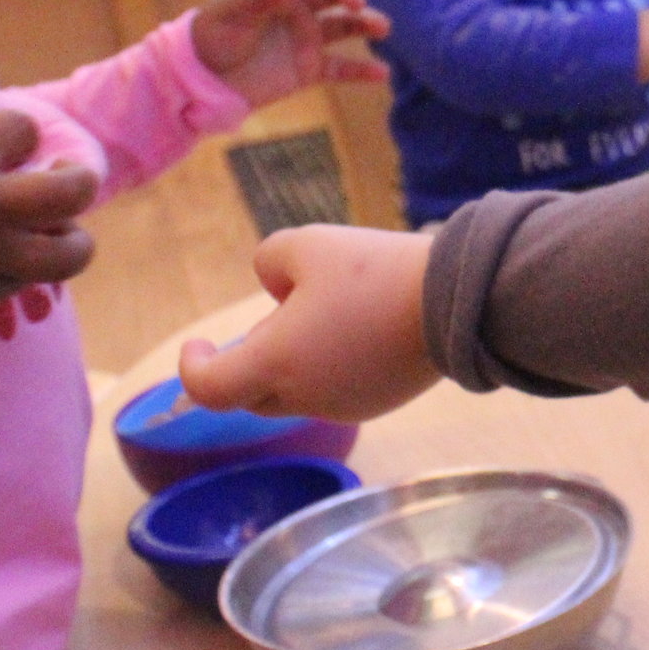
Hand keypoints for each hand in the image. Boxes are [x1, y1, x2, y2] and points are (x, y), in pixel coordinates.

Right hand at [0, 111, 99, 325]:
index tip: (15, 141)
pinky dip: (30, 265)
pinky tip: (12, 255)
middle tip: (67, 178)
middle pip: (73, 191)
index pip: (22, 127)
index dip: (23, 132)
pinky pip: (31, 278)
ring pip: (71, 252)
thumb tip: (6, 155)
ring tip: (54, 230)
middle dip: (80, 180)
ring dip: (70, 238)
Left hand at [178, 227, 439, 422]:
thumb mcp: (307, 244)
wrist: (455, 301)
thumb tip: (274, 287)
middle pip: (251, 395)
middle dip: (247, 360)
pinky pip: (333, 391)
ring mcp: (343, 405)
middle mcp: (304, 396)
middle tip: (275, 315)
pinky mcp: (376, 402)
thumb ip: (269, 261)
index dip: (192, 369)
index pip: (209, 390)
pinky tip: (357, 328)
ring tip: (325, 312)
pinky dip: (327, 367)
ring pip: (295, 392)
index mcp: (276, 363)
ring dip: (291, 363)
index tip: (199, 344)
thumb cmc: (373, 273)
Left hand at [190, 0, 391, 107]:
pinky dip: (362, 71)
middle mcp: (298, 8)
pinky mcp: (309, 68)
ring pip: (344, 26)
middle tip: (358, 3)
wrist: (202, 81)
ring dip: (364, 24)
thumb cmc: (212, 38)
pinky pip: (341, 68)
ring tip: (382, 28)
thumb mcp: (231, 13)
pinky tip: (383, 74)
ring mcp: (306, 37)